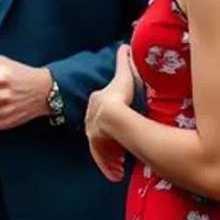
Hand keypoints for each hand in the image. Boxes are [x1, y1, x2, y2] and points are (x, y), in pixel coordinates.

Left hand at [86, 45, 135, 181]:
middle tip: (122, 162)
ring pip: (102, 146)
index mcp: (100, 101)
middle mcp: (93, 114)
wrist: (111, 105)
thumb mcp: (125, 76)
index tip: (122, 140)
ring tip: (119, 169)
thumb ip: (124, 62)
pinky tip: (114, 173)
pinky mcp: (95, 137)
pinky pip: (100, 153)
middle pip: (104, 134)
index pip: (107, 117)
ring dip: (111, 158)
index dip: (116, 130)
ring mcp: (93, 126)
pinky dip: (106, 163)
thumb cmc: (120, 89)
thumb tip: (125, 45)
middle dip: (113, 149)